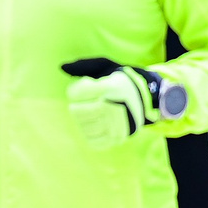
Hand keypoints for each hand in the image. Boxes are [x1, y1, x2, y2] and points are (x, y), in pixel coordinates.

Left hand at [60, 58, 186, 146]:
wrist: (146, 98)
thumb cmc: (119, 80)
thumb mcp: (105, 66)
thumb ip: (83, 65)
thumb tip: (62, 67)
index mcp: (110, 88)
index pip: (76, 93)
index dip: (74, 91)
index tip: (83, 89)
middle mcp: (113, 107)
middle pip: (77, 112)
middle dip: (76, 106)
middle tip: (83, 103)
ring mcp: (116, 125)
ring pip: (84, 127)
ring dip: (82, 121)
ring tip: (89, 114)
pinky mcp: (118, 137)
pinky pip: (94, 142)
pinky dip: (89, 134)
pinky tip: (94, 125)